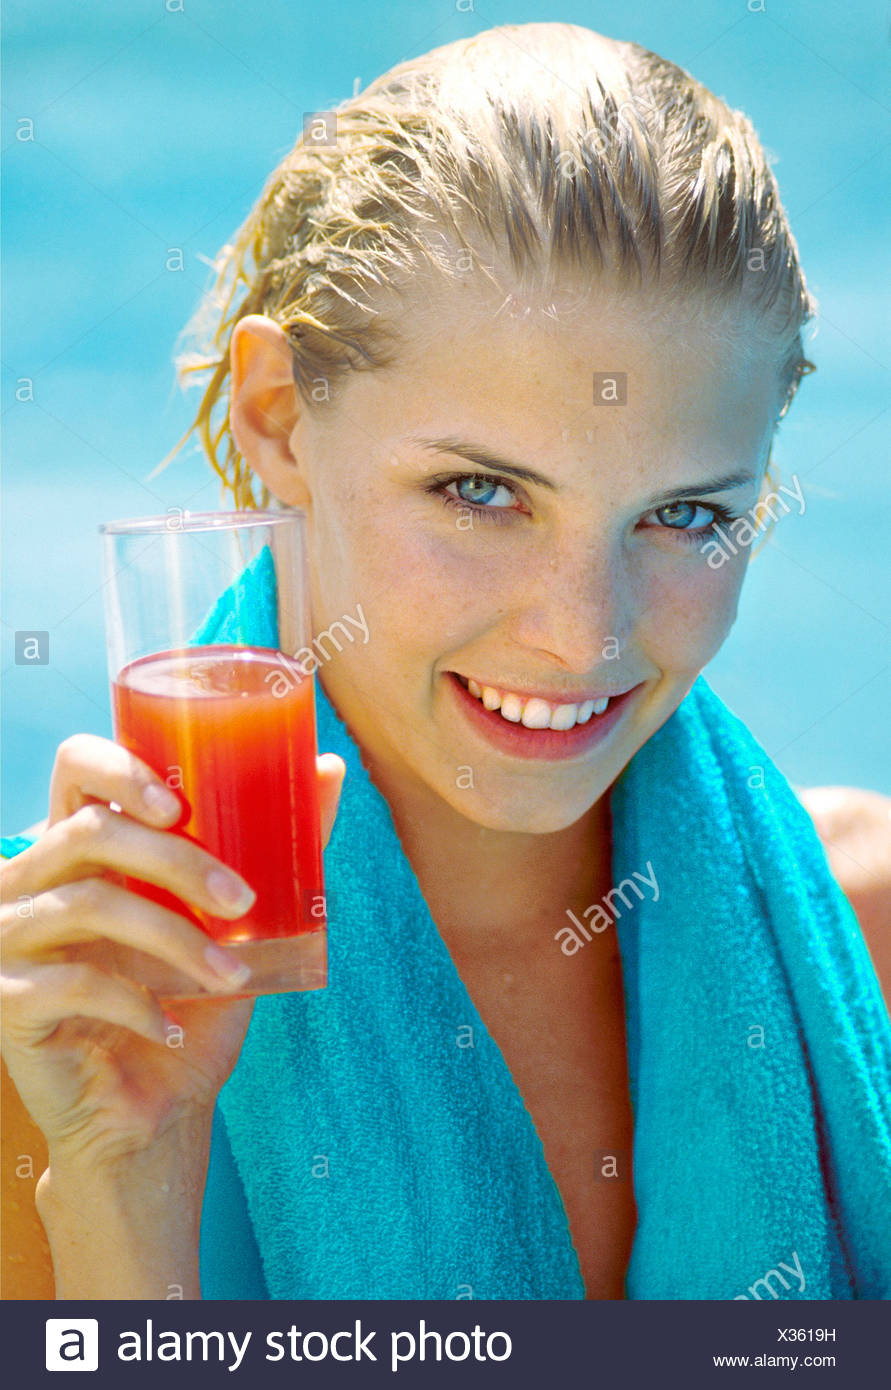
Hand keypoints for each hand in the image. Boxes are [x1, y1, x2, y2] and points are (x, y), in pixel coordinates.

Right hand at [1, 733, 345, 1172]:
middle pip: (91, 832)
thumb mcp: (243, 924)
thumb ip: (277, 845)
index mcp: (81, 846)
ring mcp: (8, 937)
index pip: (77, 767)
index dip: (120, 768)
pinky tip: (173, 1029)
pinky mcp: (4, 999)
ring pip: (87, 904)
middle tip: (242, 903)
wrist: (153, 1116)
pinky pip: (72, 982)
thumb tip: (330, 768)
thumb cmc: (193, 1005)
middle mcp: (32, 880)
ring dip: (176, 941)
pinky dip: (138, 1004)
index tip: (182, 805)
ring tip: (231, 979)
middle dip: (179, 864)